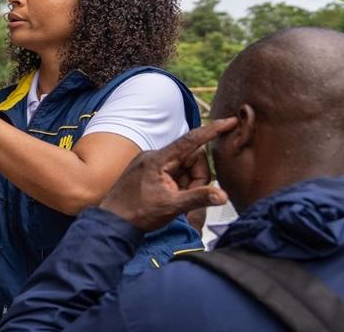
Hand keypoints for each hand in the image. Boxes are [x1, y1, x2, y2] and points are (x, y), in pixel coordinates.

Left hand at [99, 117, 237, 232]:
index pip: (191, 140)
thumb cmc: (138, 213)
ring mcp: (151, 163)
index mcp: (159, 159)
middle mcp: (154, 156)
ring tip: (174, 199)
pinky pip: (175, 173)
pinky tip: (170, 197)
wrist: (112, 222)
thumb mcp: (171, 207)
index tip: (231, 121)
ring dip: (188, 184)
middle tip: (184, 197)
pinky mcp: (150, 171)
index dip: (213, 130)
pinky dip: (179, 186)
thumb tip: (223, 196)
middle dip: (196, 178)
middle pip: (192, 159)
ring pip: (185, 168)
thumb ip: (198, 198)